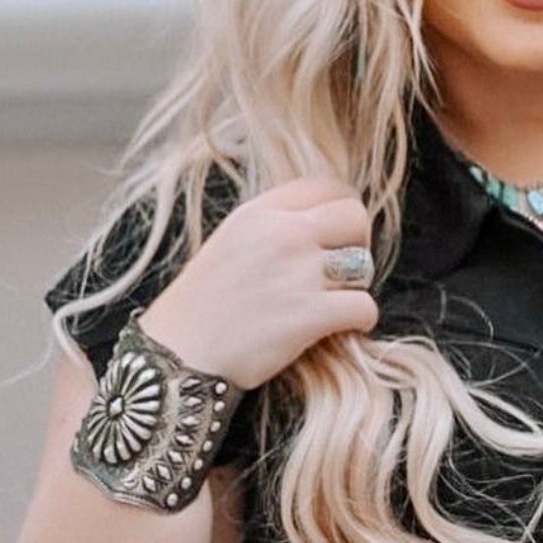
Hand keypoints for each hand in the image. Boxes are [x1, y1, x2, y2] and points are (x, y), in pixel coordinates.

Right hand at [136, 177, 378, 390]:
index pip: (327, 187)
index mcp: (259, 212)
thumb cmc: (201, 305)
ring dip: (355, 286)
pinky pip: (365, 307)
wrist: (177, 355)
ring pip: (363, 265)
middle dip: (356, 244)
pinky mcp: (311, 315)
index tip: (335, 236)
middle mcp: (282, 234)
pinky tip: (340, 329)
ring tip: (333, 302)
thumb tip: (321, 223)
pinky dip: (360, 321)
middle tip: (339, 271)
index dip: (340, 211)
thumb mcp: (230, 241)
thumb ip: (272, 225)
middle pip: (354, 217)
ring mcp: (298, 273)